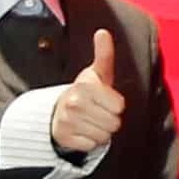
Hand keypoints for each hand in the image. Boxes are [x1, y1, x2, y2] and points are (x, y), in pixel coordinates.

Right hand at [46, 31, 126, 156]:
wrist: (58, 111)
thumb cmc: (86, 92)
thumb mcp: (97, 74)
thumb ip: (104, 54)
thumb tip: (103, 32)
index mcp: (85, 87)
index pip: (120, 107)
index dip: (115, 105)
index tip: (103, 100)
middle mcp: (73, 104)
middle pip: (114, 124)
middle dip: (109, 120)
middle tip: (96, 112)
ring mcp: (65, 121)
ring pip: (103, 136)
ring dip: (100, 132)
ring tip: (89, 121)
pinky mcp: (62, 138)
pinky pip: (91, 146)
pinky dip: (89, 142)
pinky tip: (81, 131)